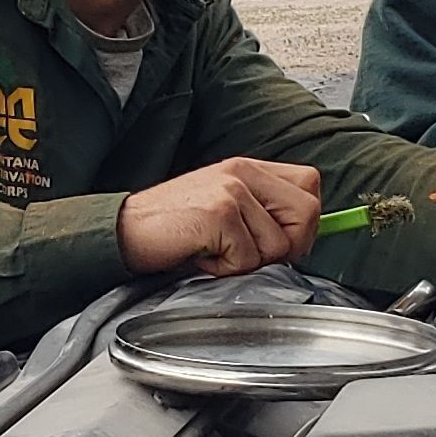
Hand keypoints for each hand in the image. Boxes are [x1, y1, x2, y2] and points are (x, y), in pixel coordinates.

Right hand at [117, 156, 322, 279]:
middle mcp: (243, 173)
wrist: (124, 231)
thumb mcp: (225, 207)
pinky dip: (224, 269)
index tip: (282, 241)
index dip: (305, 221)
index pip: (310, 184)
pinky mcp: (218, 214)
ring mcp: (231, 191)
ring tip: (215, 250)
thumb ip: (263, 212)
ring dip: (247, 262)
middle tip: (249, 253)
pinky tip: (201, 254)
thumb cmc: (175, 227)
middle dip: (287, 247)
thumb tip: (304, 238)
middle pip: (307, 213)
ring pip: (278, 245)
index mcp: (249, 168)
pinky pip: (247, 260)